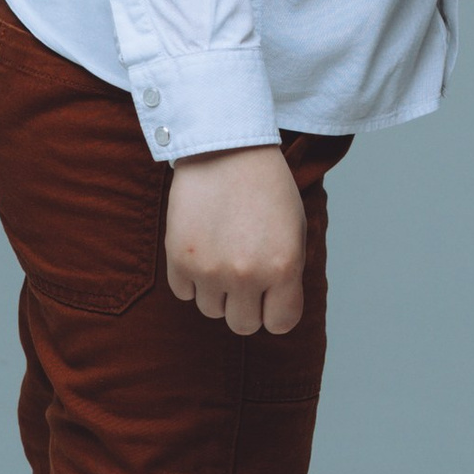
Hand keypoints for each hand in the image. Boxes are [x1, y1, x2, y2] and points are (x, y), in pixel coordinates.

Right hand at [165, 145, 305, 335]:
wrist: (226, 149)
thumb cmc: (266, 187)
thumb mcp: (295, 230)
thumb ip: (287, 274)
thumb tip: (274, 308)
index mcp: (283, 267)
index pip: (281, 323)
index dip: (276, 310)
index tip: (270, 295)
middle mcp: (247, 275)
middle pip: (243, 324)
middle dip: (246, 305)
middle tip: (244, 275)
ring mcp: (209, 270)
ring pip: (211, 310)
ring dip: (216, 291)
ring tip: (222, 255)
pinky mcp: (178, 259)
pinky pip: (184, 293)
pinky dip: (191, 278)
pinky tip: (201, 249)